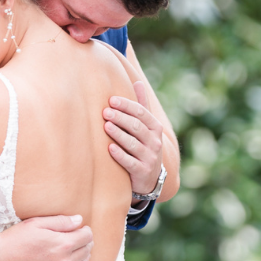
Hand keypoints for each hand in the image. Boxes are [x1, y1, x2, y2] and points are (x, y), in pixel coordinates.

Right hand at [0, 216, 93, 260]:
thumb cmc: (15, 240)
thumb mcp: (36, 223)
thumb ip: (60, 222)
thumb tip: (79, 221)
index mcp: (62, 244)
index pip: (87, 237)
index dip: (85, 231)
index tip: (80, 229)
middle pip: (86, 251)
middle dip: (85, 243)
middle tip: (79, 240)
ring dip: (83, 258)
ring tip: (78, 253)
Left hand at [103, 81, 163, 195]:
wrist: (150, 178)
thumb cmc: (144, 146)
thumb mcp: (146, 127)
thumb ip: (142, 106)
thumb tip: (138, 82)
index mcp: (155, 128)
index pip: (141, 112)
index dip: (127, 105)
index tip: (111, 100)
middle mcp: (155, 142)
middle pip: (137, 126)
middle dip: (121, 118)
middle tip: (105, 112)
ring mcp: (150, 158)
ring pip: (133, 144)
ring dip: (119, 134)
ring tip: (106, 126)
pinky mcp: (142, 172)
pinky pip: (130, 162)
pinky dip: (120, 155)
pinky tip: (109, 148)